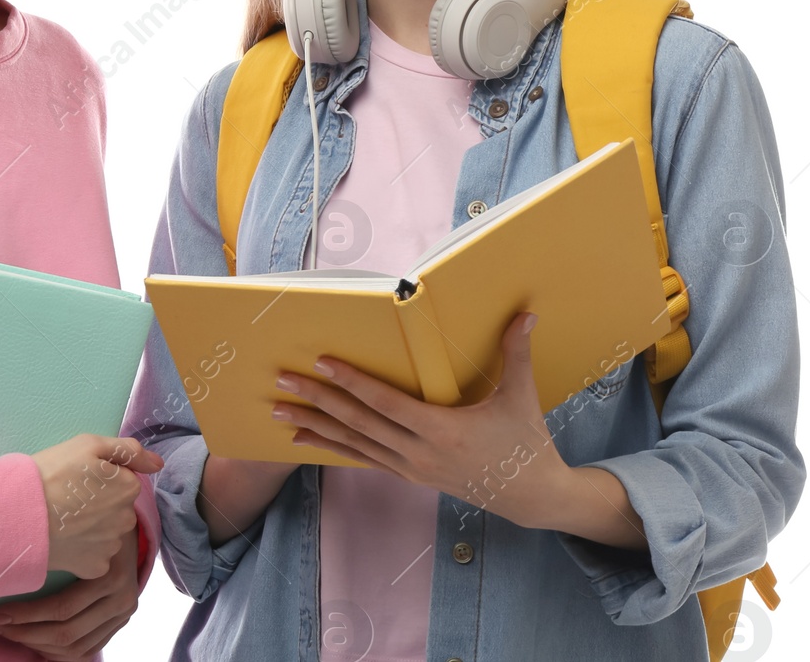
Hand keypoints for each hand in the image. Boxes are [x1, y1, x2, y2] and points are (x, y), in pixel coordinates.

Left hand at [0, 526, 138, 660]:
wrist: (133, 531)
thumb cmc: (97, 525)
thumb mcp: (80, 533)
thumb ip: (55, 552)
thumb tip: (7, 568)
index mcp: (111, 576)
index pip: (62, 607)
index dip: (26, 615)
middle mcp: (121, 601)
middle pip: (67, 633)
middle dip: (25, 634)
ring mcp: (122, 616)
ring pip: (75, 648)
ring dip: (37, 646)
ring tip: (11, 634)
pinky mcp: (119, 625)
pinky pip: (86, 652)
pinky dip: (58, 653)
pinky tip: (36, 644)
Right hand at [29, 433, 161, 578]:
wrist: (20, 514)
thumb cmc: (53, 473)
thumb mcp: (89, 444)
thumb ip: (129, 451)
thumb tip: (157, 463)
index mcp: (129, 487)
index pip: (123, 479)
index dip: (101, 477)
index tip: (79, 478)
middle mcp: (127, 519)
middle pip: (117, 507)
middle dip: (100, 502)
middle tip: (70, 497)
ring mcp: (112, 545)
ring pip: (107, 531)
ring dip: (93, 526)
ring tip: (66, 518)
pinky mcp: (96, 567)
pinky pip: (96, 555)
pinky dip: (84, 548)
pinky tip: (66, 538)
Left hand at [269, 310, 566, 526]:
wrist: (530, 496)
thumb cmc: (526, 442)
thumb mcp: (521, 397)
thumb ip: (516, 353)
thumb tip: (525, 313)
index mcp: (443, 430)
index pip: (386, 403)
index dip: (353, 383)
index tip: (323, 363)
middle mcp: (419, 453)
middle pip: (359, 423)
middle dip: (318, 400)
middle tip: (282, 380)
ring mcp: (411, 469)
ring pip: (354, 445)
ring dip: (316, 427)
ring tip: (279, 413)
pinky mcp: (410, 476)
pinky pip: (364, 459)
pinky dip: (333, 447)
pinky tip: (306, 439)